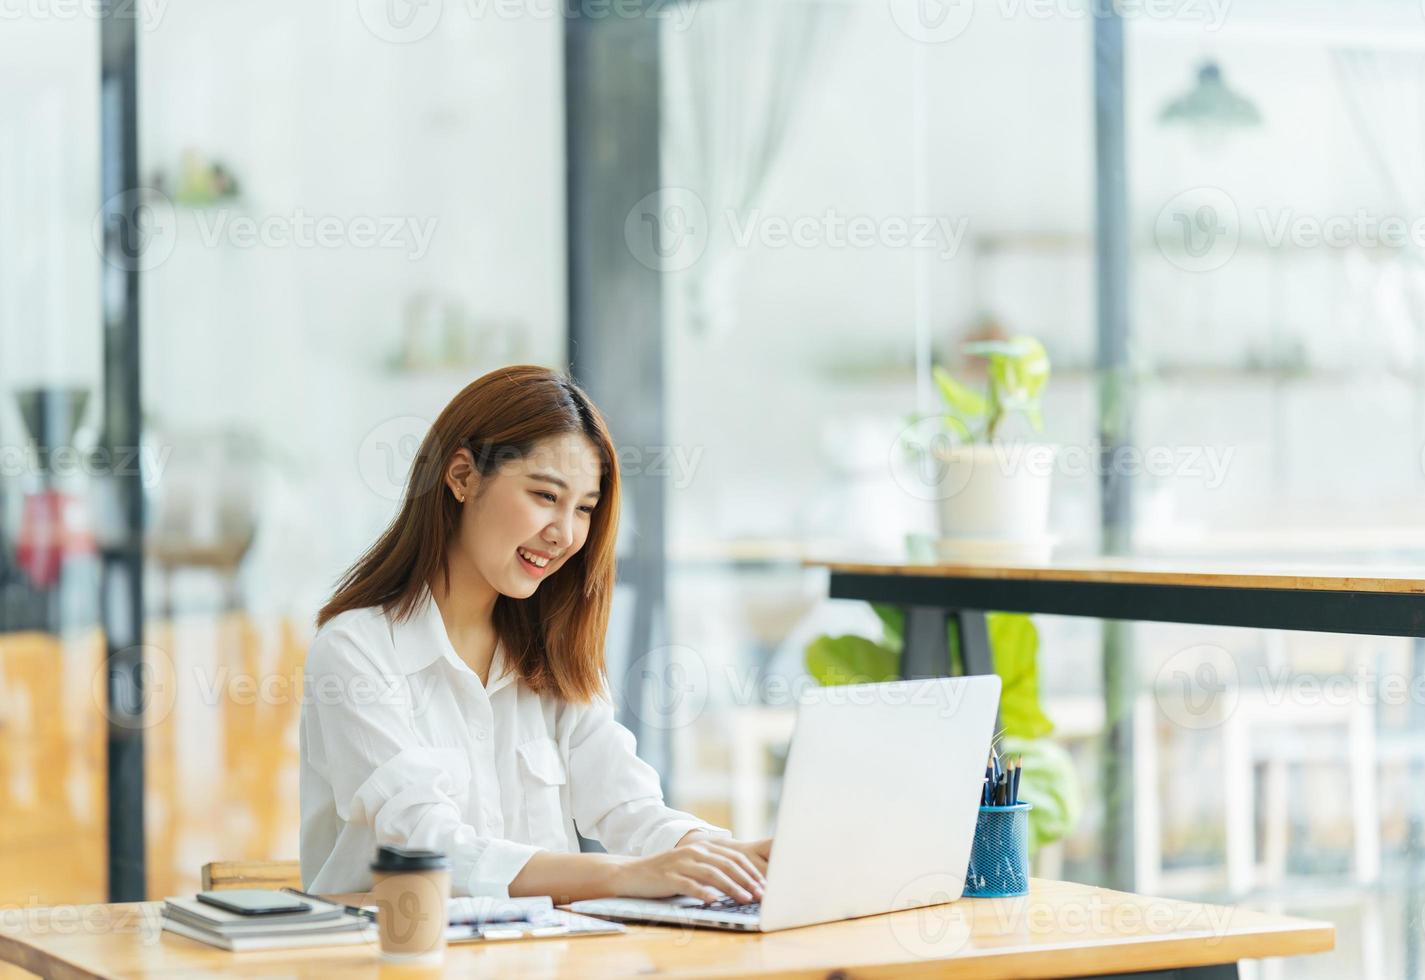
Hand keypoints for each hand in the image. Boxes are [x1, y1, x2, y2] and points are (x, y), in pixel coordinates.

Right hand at [608, 837, 769, 903]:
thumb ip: (712, 867)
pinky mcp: (669, 877)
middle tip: (761, 894)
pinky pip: (690, 885)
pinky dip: (703, 893)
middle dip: (747, 880)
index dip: (751, 870)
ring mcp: (681, 863)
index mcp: (702, 847)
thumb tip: (740, 881)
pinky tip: (714, 901)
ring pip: (712, 874)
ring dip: (732, 887)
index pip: (734, 856)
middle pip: (727, 864)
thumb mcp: (691, 864)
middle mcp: (694, 851)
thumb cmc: (666, 873)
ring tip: (745, 899)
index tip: (764, 885)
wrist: (632, 873)